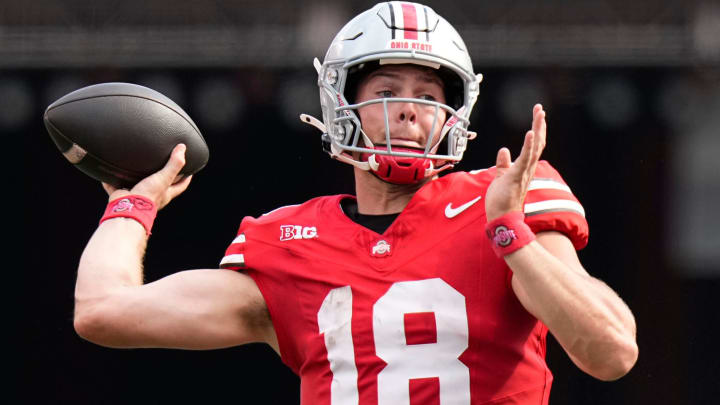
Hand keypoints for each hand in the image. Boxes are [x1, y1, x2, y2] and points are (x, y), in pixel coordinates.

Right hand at [102, 144, 192, 209]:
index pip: (180, 186)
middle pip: (160, 186)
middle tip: (162, 164)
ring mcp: (136, 196)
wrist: (127, 208)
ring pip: (137, 186)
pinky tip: (108, 172)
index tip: (189, 170)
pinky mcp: (121, 196)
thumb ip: (174, 164)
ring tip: (134, 165)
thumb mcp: (164, 178)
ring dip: (136, 178)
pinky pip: (115, 187)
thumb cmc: (148, 196)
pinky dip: (111, 181)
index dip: (186, 178)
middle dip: (161, 177)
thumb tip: (182, 148)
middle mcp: (152, 196)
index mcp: (165, 193)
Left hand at [485, 104, 546, 220]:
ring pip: (534, 147)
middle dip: (539, 124)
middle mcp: (528, 168)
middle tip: (540, 108)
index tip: (537, 115)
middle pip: (538, 143)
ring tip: (540, 114)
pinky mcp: (517, 176)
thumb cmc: (501, 200)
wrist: (501, 218)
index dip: (536, 130)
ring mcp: (524, 172)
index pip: (533, 145)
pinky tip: (531, 132)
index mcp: (524, 167)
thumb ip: (503, 163)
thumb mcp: (501, 176)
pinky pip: (525, 159)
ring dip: (537, 129)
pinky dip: (528, 145)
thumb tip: (504, 150)